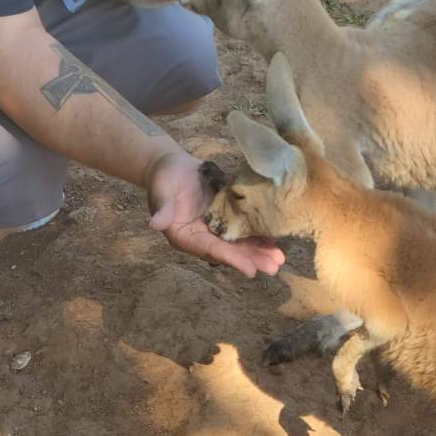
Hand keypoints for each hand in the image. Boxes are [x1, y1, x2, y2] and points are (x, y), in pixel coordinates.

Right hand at [145, 150, 284, 277]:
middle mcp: (202, 236)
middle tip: (273, 267)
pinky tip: (274, 238)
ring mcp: (214, 226)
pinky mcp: (224, 214)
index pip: (210, 250)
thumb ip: (163, 209)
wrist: (170, 165)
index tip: (250, 270)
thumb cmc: (163, 178)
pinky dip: (257, 232)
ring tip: (279, 258)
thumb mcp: (162, 192)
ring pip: (238, 241)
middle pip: (229, 250)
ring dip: (258, 250)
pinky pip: (242, 226)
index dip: (230, 259)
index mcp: (185, 236)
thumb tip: (155, 224)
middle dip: (251, 258)